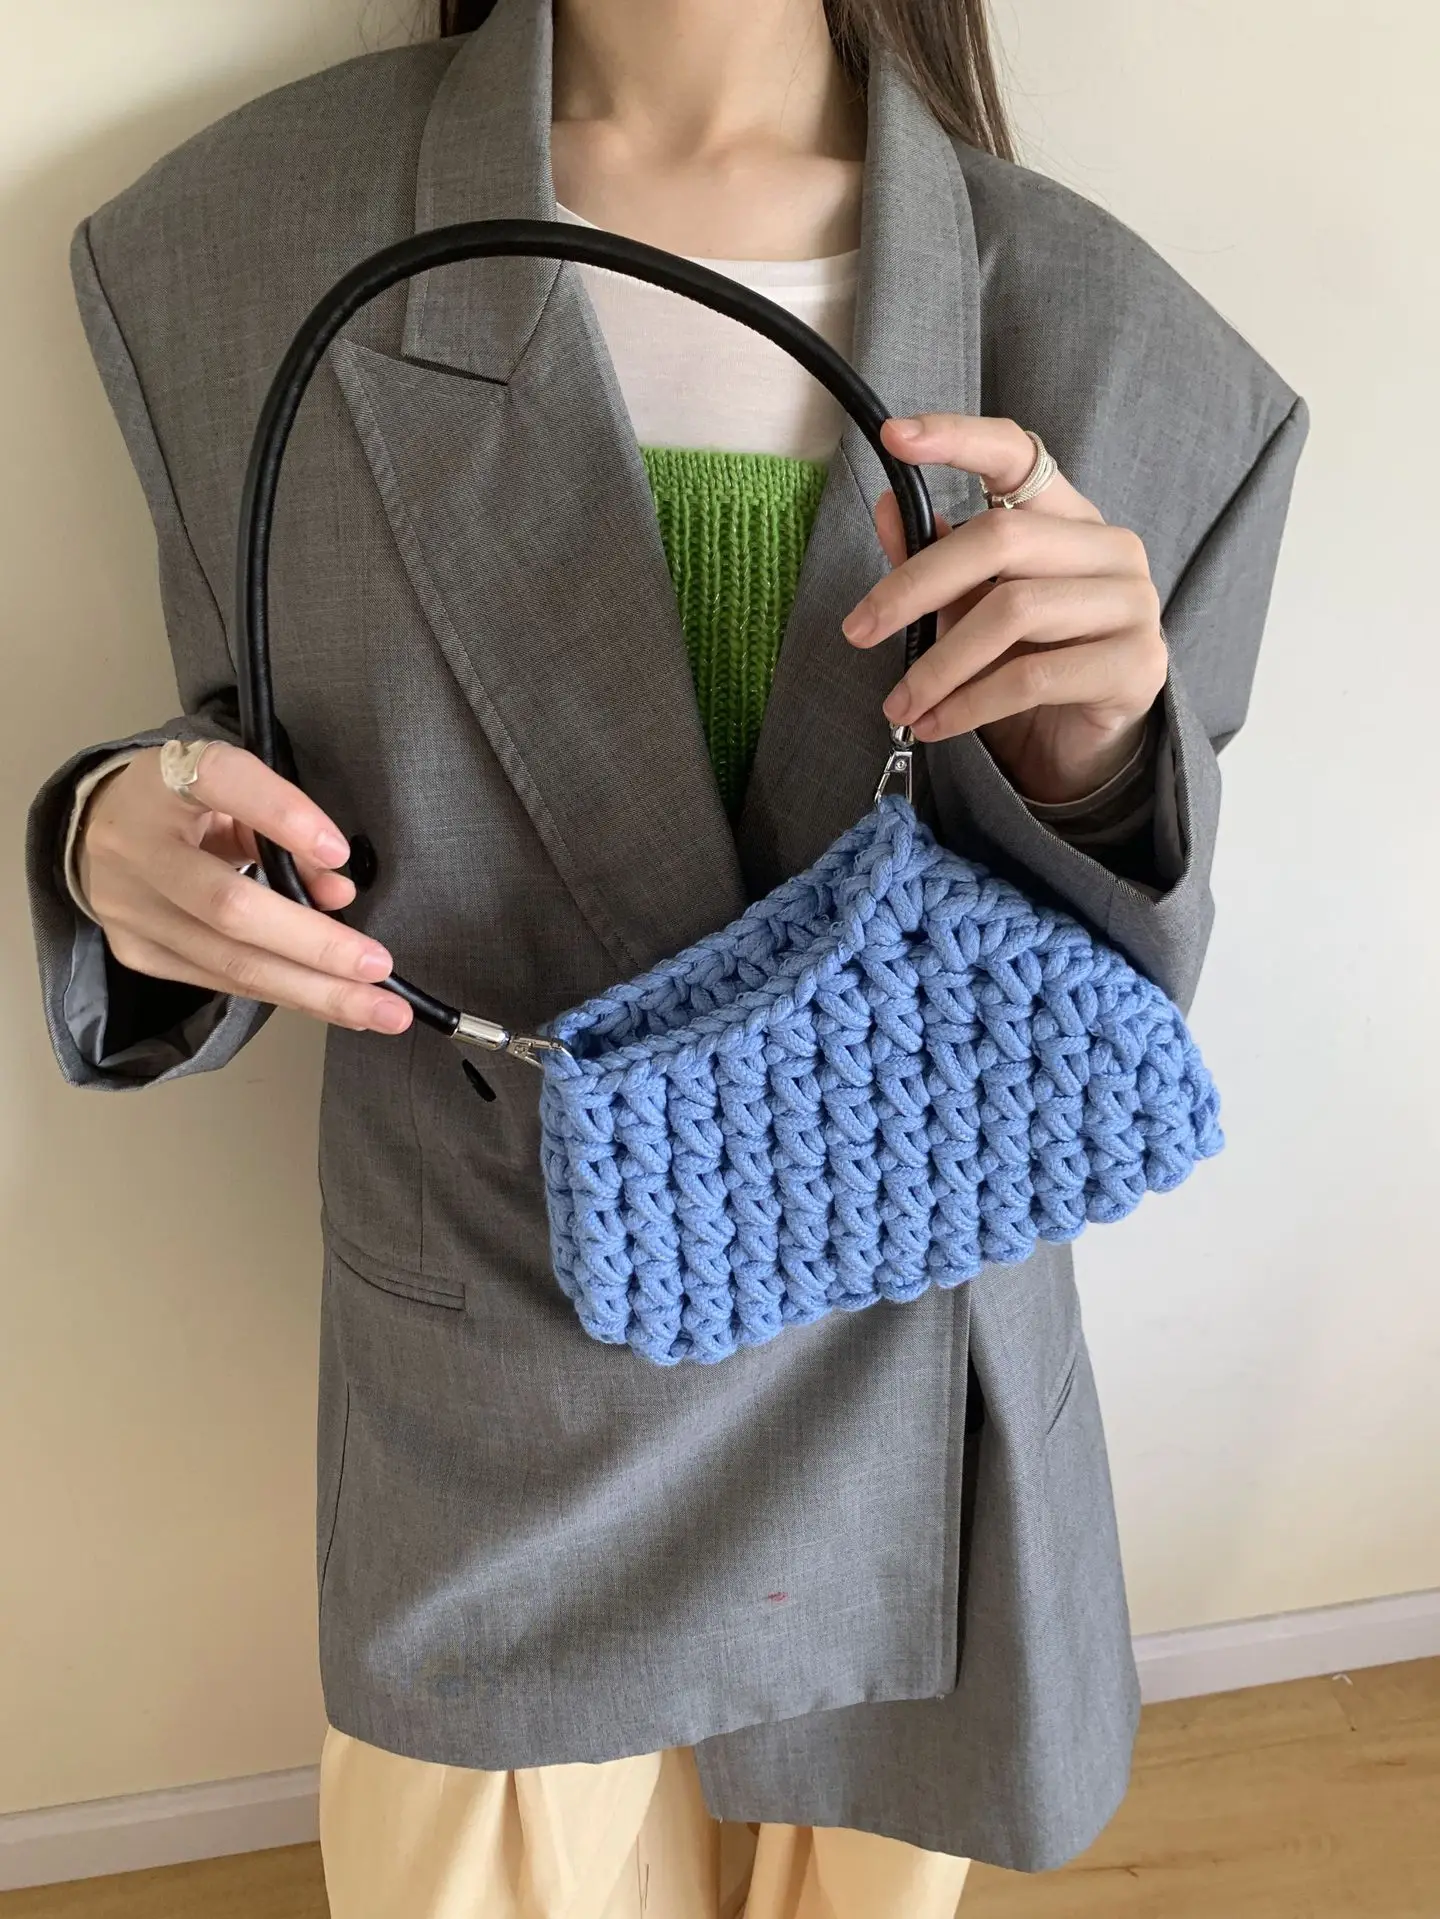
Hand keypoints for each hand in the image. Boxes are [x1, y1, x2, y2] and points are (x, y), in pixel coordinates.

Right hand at [77, 742, 412, 1034]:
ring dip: (315, 992)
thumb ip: (284, 828)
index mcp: (162, 780)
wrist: (95, 832)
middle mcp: (135, 845)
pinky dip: (285, 995)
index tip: (338, 851)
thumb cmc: (185, 806)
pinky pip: (221, 982)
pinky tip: (334, 1004)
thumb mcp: (232, 792)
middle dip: (317, 946)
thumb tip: (338, 890)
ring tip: (380, 1009)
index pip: (222, 781)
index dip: (281, 814)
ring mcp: (130, 907)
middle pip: (230, 907)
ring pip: (229, 962)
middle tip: (381, 969)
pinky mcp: (135, 951)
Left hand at [842, 415, 1167, 804]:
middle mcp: (1111, 546)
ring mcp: (1132, 603)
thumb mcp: (969, 609)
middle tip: (859, 631)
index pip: (1019, 453)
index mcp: (1069, 516)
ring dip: (939, 665)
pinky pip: (1032, 678)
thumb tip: (886, 505)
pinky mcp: (1137, 664)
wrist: (1083, 746)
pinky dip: (970, 704)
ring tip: (898, 703)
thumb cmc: (1025, 665)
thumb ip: (934, 560)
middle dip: (916, 587)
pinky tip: (936, 724)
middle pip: (1000, 537)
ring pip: (1013, 612)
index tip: (894, 436)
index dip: (958, 437)